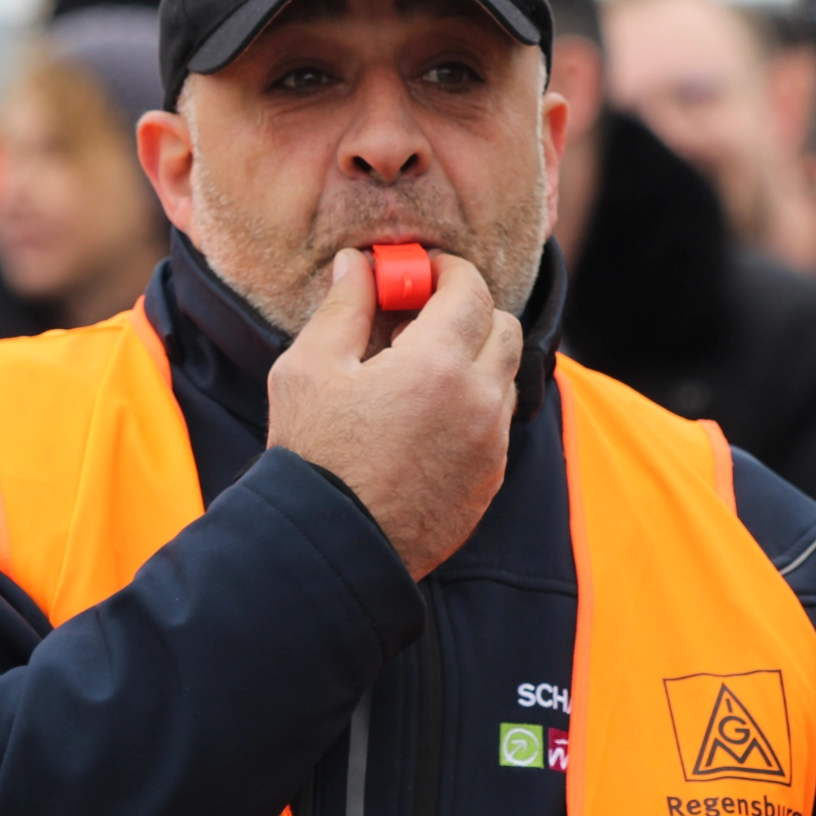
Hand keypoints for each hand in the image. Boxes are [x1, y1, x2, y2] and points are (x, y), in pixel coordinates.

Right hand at [268, 248, 520, 579]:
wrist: (332, 548)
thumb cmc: (314, 456)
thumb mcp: (310, 369)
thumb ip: (344, 308)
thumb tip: (359, 266)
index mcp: (437, 364)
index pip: (470, 290)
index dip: (447, 270)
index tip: (421, 273)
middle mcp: (479, 402)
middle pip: (503, 328)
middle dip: (469, 312)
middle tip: (421, 319)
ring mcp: (490, 445)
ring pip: (504, 378)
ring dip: (474, 361)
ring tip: (417, 374)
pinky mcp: (489, 481)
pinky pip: (496, 425)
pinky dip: (473, 407)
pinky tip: (425, 419)